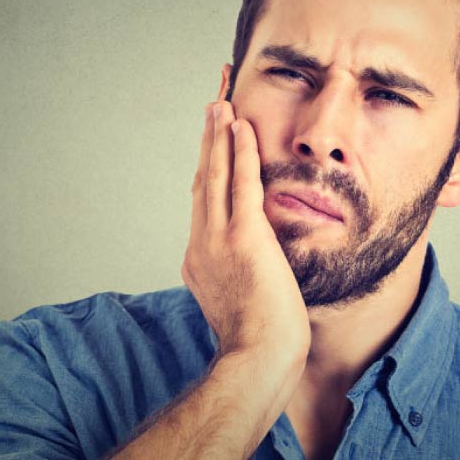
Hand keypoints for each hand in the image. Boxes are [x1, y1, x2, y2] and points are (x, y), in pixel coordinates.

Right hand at [181, 101, 309, 366]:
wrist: (258, 359)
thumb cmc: (260, 340)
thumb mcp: (241, 300)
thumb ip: (239, 274)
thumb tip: (249, 263)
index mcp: (199, 257)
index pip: (203, 198)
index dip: (207, 162)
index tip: (213, 136)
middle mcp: (200, 242)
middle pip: (203, 176)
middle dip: (209, 136)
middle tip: (213, 99)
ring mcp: (217, 239)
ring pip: (216, 173)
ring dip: (218, 133)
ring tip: (220, 99)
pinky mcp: (243, 238)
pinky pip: (241, 183)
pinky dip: (240, 151)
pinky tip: (241, 125)